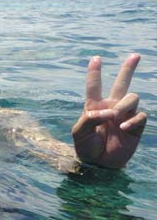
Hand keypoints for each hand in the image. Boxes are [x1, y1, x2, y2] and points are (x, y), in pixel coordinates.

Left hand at [72, 54, 146, 168]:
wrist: (99, 164)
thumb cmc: (86, 147)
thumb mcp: (79, 133)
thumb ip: (89, 119)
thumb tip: (108, 112)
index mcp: (94, 106)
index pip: (94, 86)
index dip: (94, 72)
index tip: (96, 58)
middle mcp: (111, 107)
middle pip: (122, 83)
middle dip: (128, 68)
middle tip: (135, 55)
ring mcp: (124, 115)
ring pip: (132, 97)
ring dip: (125, 105)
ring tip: (115, 117)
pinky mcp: (135, 126)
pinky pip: (140, 115)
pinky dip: (132, 120)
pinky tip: (123, 128)